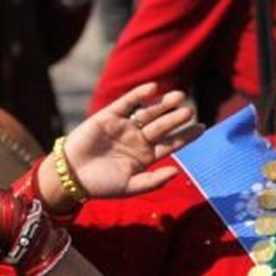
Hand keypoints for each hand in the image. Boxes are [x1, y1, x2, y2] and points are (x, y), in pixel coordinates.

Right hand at [50, 83, 202, 203]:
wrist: (72, 176)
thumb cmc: (102, 185)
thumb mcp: (130, 187)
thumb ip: (154, 181)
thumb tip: (177, 172)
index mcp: (146, 156)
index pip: (172, 143)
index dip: (187, 135)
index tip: (203, 127)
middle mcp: (139, 139)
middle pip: (163, 125)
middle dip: (176, 118)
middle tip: (190, 111)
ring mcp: (125, 126)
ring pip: (149, 112)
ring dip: (163, 104)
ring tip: (179, 96)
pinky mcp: (110, 116)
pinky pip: (128, 102)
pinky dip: (139, 94)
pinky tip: (153, 88)